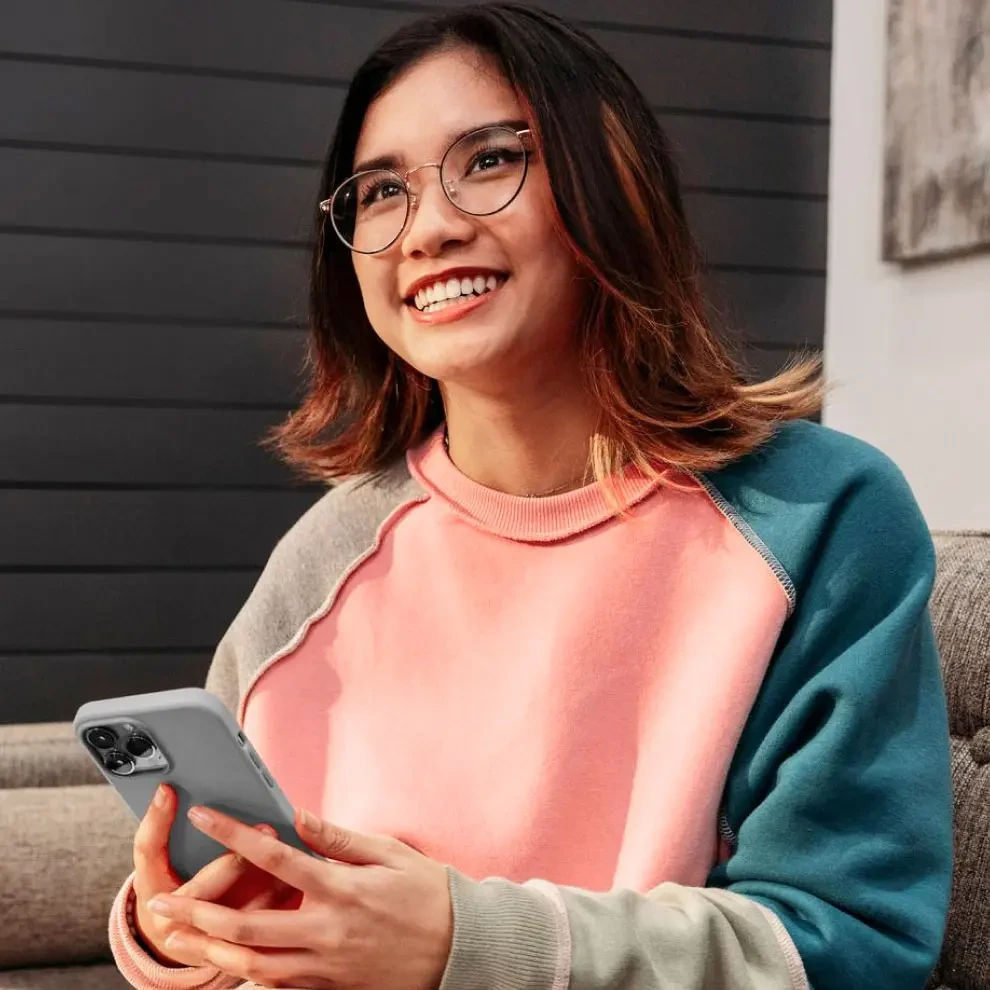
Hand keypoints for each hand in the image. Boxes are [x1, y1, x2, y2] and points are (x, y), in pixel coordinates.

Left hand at [143, 804, 453, 989]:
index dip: (235, 834)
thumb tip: (298, 817)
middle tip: (161, 906)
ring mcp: (325, 967)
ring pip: (252, 965)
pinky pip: (278, 986)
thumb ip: (338, 838)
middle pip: (246, 924)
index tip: (204, 815)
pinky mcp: (330, 989)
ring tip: (175, 942)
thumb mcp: (389, 854)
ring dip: (209, 952)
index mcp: (340, 889)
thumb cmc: (427, 894)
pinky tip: (224, 963)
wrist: (460, 950)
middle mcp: (325, 931)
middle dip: (197, 914)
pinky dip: (246, 974)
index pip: (275, 857)